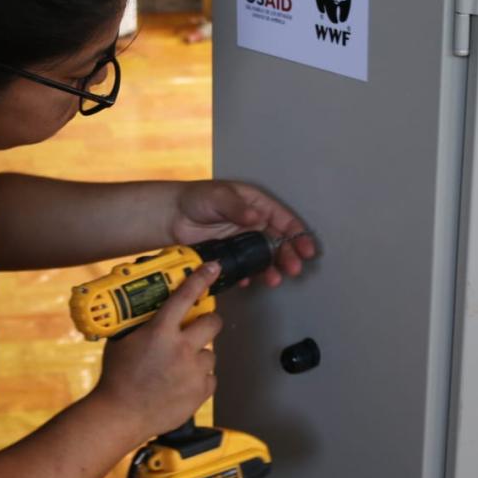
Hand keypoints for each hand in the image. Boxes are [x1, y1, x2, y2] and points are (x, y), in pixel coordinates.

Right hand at [91, 264, 223, 442]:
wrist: (121, 415)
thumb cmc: (117, 378)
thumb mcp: (122, 340)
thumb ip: (140, 324)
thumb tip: (148, 311)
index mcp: (161, 331)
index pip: (185, 296)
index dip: (201, 278)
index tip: (212, 268)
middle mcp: (182, 348)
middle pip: (212, 322)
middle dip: (207, 322)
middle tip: (198, 327)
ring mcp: (194, 371)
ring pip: (211, 353)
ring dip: (200, 355)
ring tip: (181, 365)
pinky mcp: (201, 392)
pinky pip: (210, 378)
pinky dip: (200, 378)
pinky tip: (183, 382)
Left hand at [169, 181, 316, 286]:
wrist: (171, 216)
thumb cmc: (196, 199)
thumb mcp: (218, 196)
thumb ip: (237, 208)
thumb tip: (256, 218)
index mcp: (256, 205)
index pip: (283, 219)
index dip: (297, 234)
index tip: (306, 249)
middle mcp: (254, 223)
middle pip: (278, 241)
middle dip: (288, 255)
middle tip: (294, 268)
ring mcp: (243, 240)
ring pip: (264, 256)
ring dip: (271, 268)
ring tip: (274, 279)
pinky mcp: (231, 255)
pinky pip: (245, 267)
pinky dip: (249, 275)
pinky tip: (249, 281)